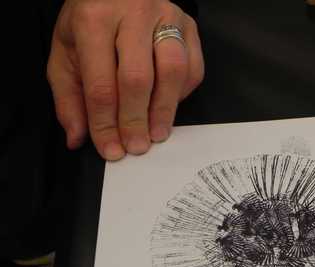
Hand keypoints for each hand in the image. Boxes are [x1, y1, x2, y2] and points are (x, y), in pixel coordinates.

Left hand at [47, 0, 204, 160]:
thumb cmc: (91, 22)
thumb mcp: (66, 52)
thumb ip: (69, 97)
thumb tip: (77, 137)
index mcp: (93, 19)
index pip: (101, 83)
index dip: (106, 124)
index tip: (111, 150)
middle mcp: (133, 13)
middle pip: (138, 79)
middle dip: (136, 120)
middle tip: (136, 147)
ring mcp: (167, 17)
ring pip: (172, 72)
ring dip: (164, 110)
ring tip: (156, 134)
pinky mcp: (190, 27)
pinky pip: (193, 68)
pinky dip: (182, 94)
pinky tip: (167, 106)